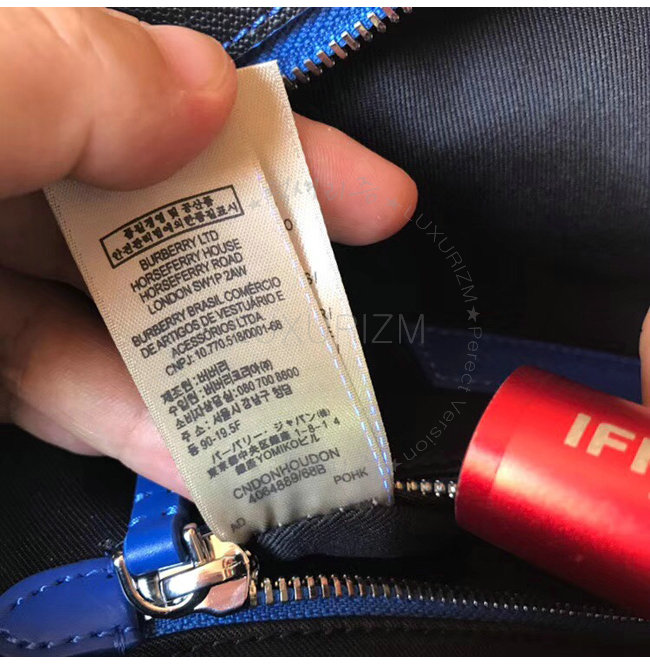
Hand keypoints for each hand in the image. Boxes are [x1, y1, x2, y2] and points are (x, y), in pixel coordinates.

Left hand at [0, 8, 416, 494]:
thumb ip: (73, 83)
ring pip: (114, 316)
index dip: (279, 148)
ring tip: (281, 420)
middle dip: (252, 275)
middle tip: (333, 330)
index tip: (376, 200)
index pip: (171, 105)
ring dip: (200, 373)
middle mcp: (2, 173)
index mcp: (14, 93)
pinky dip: (125, 418)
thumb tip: (208, 86)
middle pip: (159, 219)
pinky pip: (56, 382)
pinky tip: (188, 452)